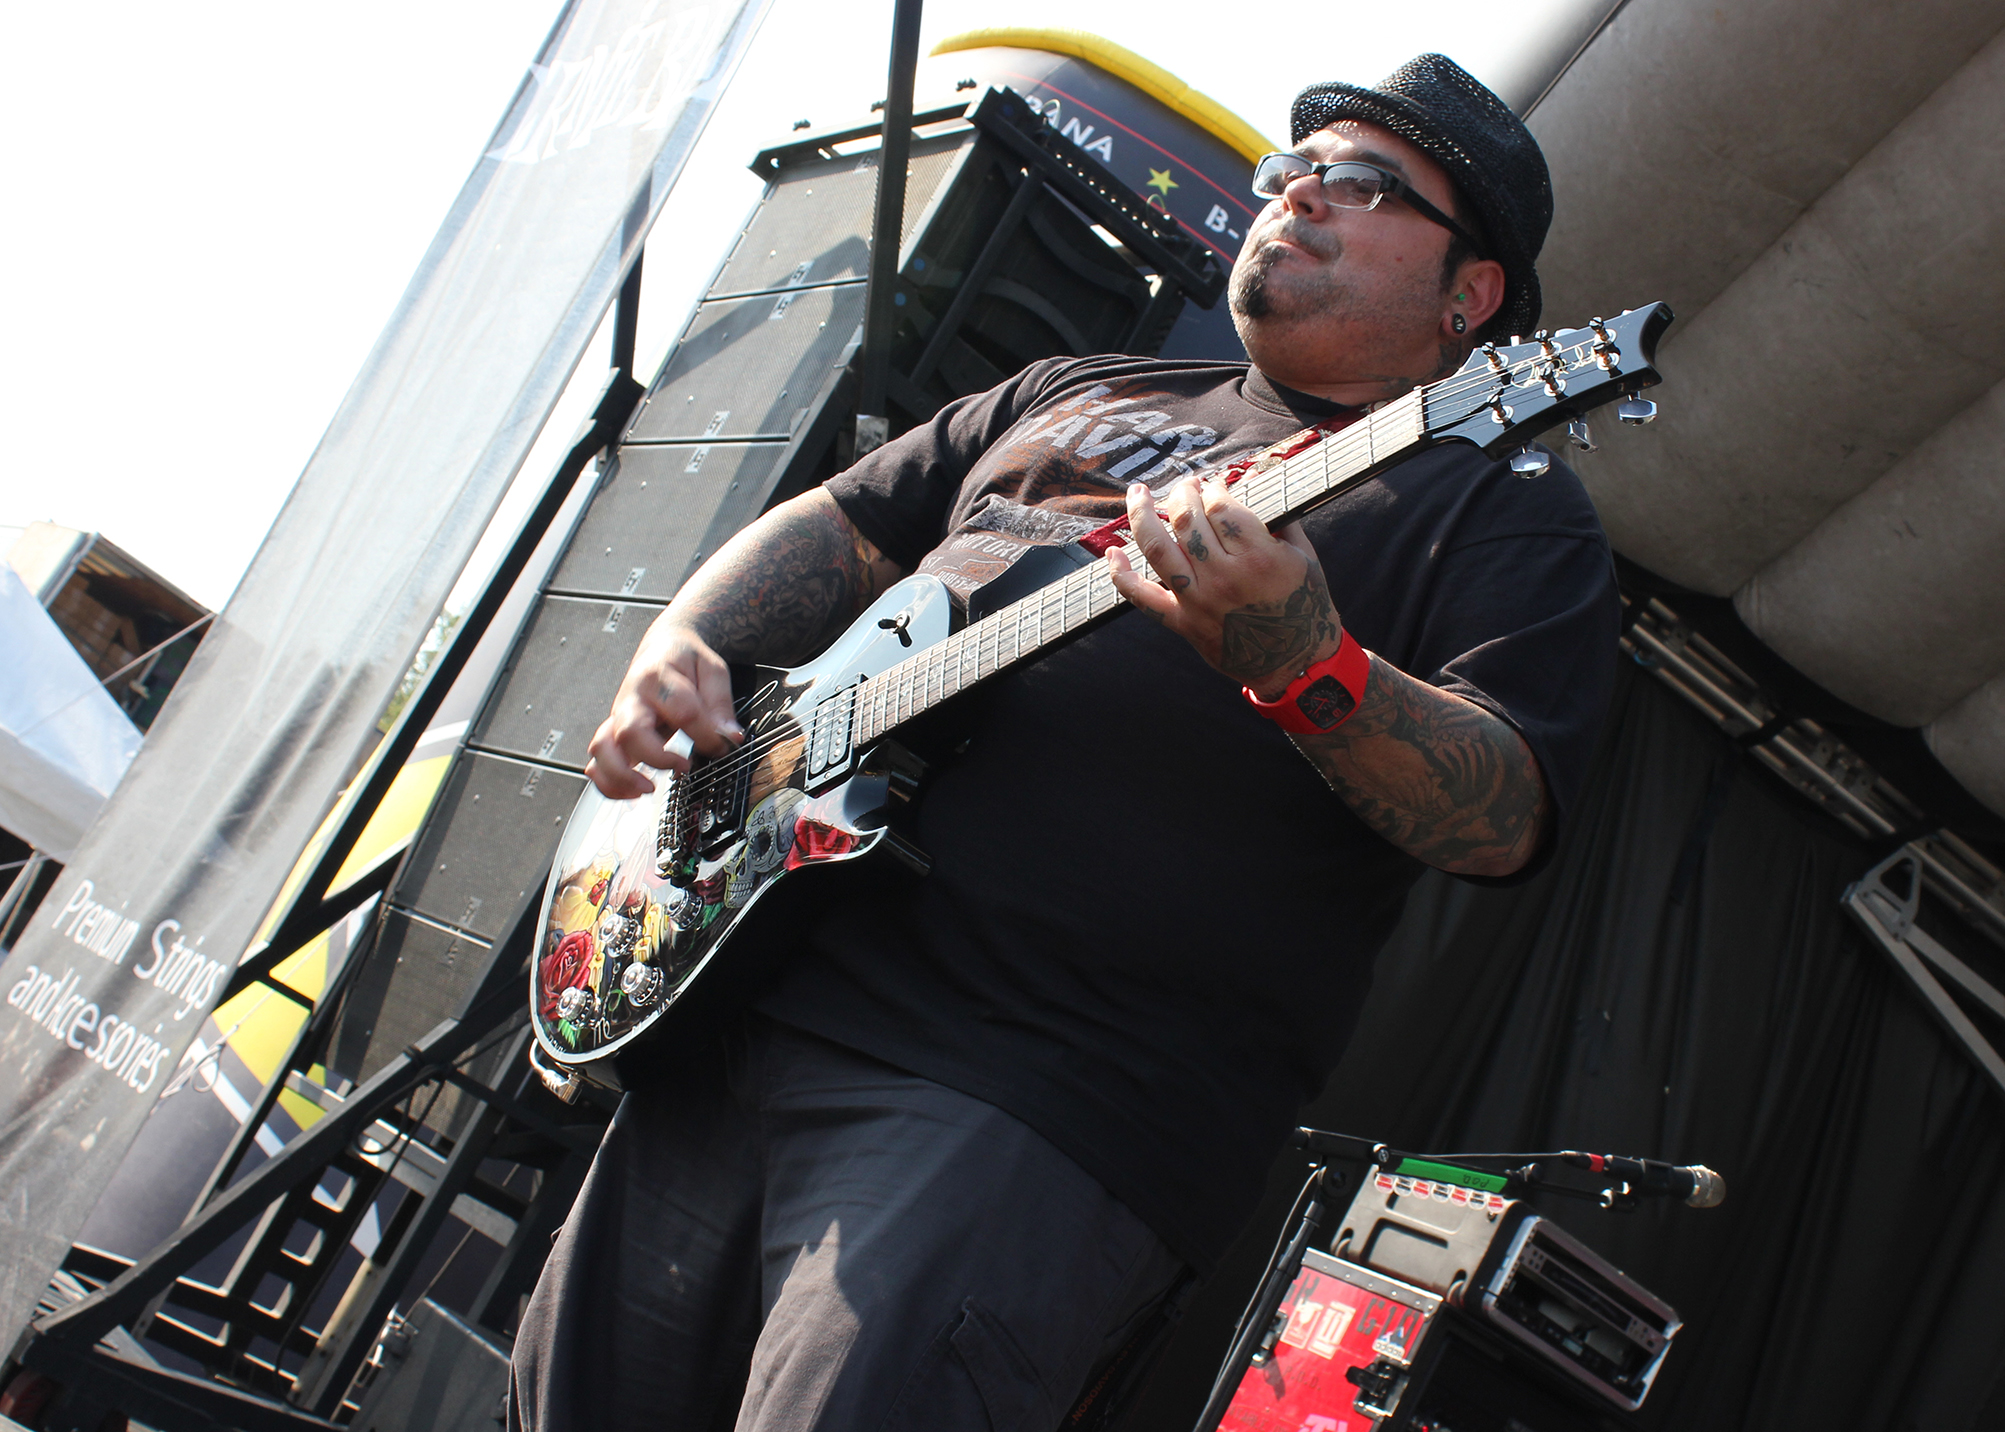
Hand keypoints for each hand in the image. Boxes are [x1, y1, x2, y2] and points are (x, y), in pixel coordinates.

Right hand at [585, 624, 742, 797]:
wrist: (663, 647)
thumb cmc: (687, 661)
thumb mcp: (712, 671)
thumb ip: (720, 705)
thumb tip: (729, 738)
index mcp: (658, 677)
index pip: (682, 711)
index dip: (707, 734)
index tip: (723, 745)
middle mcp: (632, 698)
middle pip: (631, 731)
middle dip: (657, 757)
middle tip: (684, 767)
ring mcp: (618, 717)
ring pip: (603, 748)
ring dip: (621, 775)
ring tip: (648, 789)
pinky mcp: (613, 733)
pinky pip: (598, 762)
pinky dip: (608, 783)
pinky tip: (631, 793)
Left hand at [1106, 475, 1344, 698]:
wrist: (1298, 664)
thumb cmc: (1306, 607)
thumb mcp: (1305, 558)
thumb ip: (1281, 520)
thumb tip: (1257, 483)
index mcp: (1259, 558)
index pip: (1221, 507)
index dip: (1213, 489)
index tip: (1214, 485)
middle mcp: (1224, 577)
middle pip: (1187, 520)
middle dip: (1182, 494)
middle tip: (1186, 486)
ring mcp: (1198, 601)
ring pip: (1157, 548)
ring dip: (1142, 515)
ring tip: (1139, 494)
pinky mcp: (1183, 624)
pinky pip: (1142, 598)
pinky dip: (1121, 575)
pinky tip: (1112, 552)